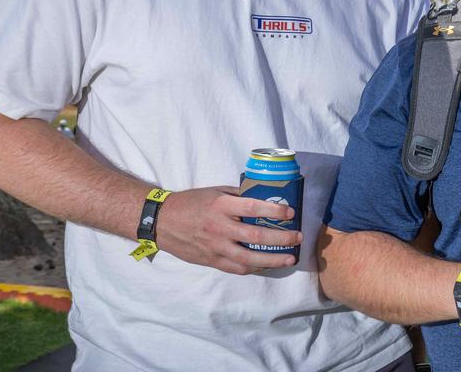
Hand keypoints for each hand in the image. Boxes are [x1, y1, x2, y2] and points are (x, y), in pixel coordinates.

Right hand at [156, 186, 299, 273]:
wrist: (162, 221)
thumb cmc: (192, 202)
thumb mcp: (215, 191)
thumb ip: (238, 196)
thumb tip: (264, 198)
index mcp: (221, 206)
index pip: (253, 208)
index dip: (274, 211)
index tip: (290, 213)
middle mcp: (219, 227)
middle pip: (255, 237)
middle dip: (281, 238)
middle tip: (298, 238)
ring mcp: (215, 247)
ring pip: (248, 259)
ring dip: (273, 260)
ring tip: (290, 258)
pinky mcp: (211, 260)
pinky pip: (236, 268)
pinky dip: (255, 268)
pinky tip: (268, 265)